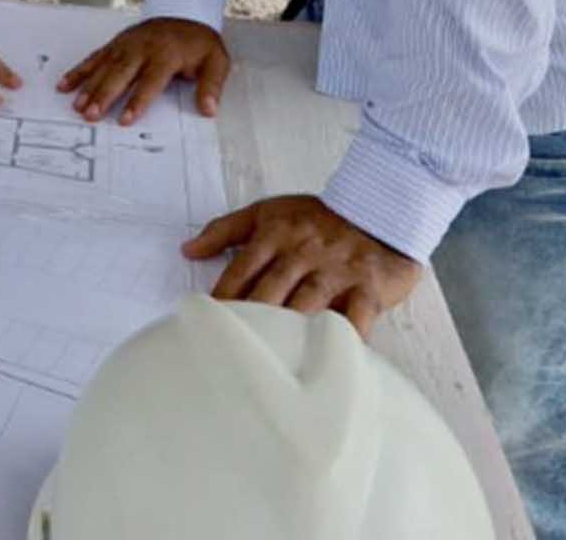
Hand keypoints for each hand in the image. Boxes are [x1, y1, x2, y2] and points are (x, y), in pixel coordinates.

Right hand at [59, 17, 229, 121]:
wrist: (185, 10)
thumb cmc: (198, 43)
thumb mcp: (216, 62)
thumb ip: (212, 86)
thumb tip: (208, 110)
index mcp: (166, 55)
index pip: (150, 80)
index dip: (137, 101)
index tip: (125, 119)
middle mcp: (142, 48)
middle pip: (120, 73)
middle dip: (104, 95)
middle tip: (91, 114)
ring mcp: (126, 44)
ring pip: (104, 66)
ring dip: (89, 86)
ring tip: (77, 106)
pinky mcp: (116, 43)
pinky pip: (95, 57)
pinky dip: (79, 70)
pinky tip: (66, 84)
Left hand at [185, 195, 421, 338]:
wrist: (378, 208)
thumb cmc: (317, 218)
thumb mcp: (267, 212)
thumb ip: (225, 230)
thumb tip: (187, 250)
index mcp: (276, 235)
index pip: (242, 268)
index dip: (223, 296)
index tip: (207, 324)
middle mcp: (304, 252)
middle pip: (271, 288)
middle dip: (250, 316)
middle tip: (232, 347)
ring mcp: (336, 270)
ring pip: (308, 302)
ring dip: (288, 327)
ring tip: (269, 356)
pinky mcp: (368, 286)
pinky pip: (358, 314)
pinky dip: (346, 336)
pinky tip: (331, 357)